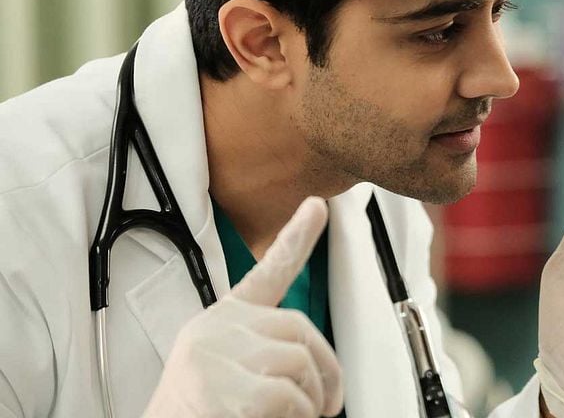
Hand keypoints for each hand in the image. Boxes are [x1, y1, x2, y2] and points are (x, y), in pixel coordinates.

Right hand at [143, 197, 343, 417]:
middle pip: (299, 327)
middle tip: (325, 405)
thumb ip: (267, 352)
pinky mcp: (216, 385)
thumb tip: (314, 363)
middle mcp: (215, 328)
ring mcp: (212, 353)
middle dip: (325, 370)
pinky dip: (295, 416)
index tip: (318, 206)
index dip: (297, 236)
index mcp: (222, 322)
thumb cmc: (199, 416)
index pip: (267, 271)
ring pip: (298, 361)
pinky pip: (286, 395)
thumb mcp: (232, 374)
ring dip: (308, 401)